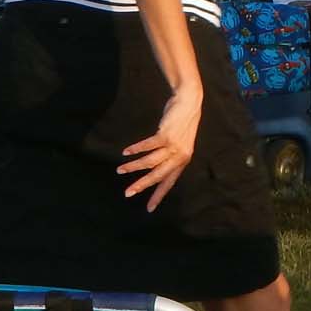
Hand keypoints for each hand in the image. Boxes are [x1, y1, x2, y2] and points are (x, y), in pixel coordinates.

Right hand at [119, 89, 201, 209]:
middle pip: (157, 176)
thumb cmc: (182, 123)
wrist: (189, 102)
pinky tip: (126, 152)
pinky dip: (135, 150)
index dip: (159, 195)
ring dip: (133, 166)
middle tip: (127, 193)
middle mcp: (179, 156)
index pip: (169, 182)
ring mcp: (173, 146)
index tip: (149, 208)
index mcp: (183, 161)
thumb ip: (170, 156)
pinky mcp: (166, 135)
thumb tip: (154, 168)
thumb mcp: (180, 143)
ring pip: (149, 162)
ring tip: (120, 170)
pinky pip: (147, 146)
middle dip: (141, 186)